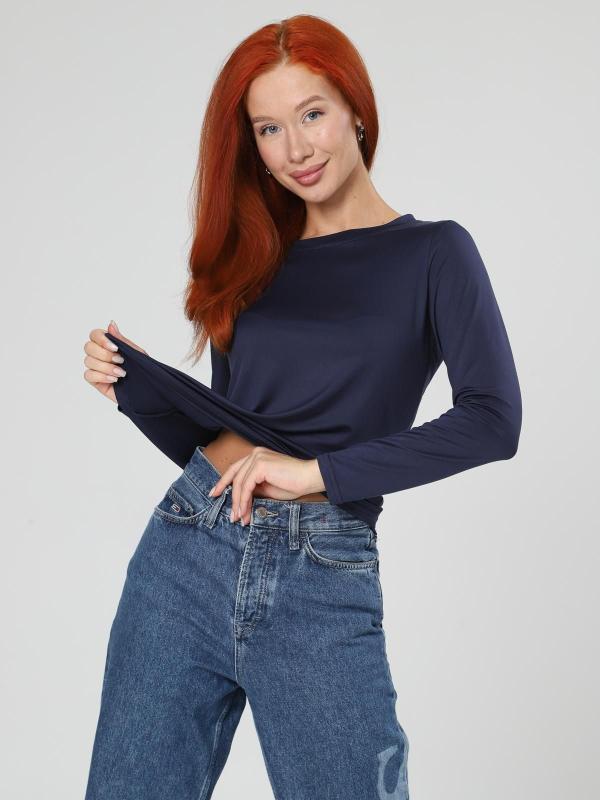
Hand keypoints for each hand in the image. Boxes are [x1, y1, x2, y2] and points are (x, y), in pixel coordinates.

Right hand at [83, 320, 146, 402]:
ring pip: (88, 361)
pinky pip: (88, 375)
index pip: (94, 334)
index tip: (115, 348)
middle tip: (121, 361)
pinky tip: (114, 380)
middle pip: (88, 347)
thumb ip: (121, 340)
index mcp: (109, 344)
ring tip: (122, 373)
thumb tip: (111, 323)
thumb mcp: (135, 352)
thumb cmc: (142, 369)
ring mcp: (96, 367)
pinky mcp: (95, 381)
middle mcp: (100, 354)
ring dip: (106, 367)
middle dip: (105, 355)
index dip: (101, 339)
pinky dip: (101, 377)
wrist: (148, 389)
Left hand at [208, 446, 325, 525]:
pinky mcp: (260, 464)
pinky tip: (245, 512)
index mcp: (257, 456)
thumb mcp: (268, 488)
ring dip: (238, 503)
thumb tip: (239, 502)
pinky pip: (246, 486)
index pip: (235, 469)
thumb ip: (253, 489)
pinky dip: (243, 501)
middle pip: (234, 476)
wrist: (309, 478)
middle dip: (230, 498)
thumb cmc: (294, 483)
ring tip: (239, 519)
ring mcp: (257, 457)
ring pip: (239, 483)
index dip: (223, 482)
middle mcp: (255, 453)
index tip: (214, 494)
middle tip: (231, 515)